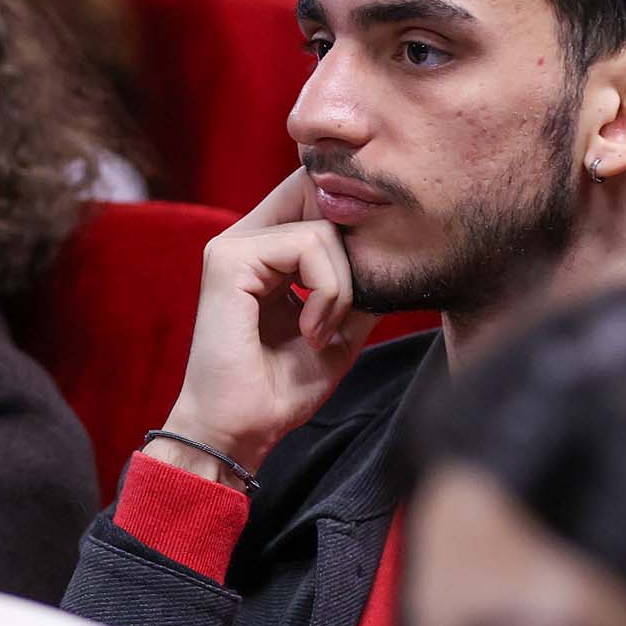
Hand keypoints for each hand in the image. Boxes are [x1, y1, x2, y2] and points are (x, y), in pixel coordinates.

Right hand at [152, 168, 380, 477]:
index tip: (367, 278)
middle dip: (353, 247)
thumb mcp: (340, 328)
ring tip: (322, 333)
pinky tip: (311, 331)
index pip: (316, 195)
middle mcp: (246, 239)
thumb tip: (395, 248)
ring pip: (323, 227)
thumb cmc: (281, 390)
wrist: (240, 431)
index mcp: (265, 252)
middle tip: (349, 305)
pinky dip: (328, 291)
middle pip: (321, 193)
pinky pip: (308, 244)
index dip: (352, 220)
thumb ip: (360, 284)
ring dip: (342, 287)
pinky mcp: (229, 258)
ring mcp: (233, 245)